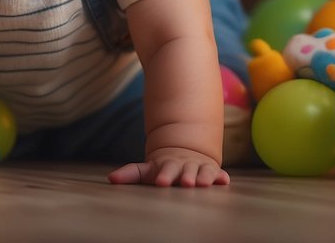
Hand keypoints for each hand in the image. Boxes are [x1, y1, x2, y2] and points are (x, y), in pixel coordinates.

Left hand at [108, 147, 229, 186]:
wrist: (185, 151)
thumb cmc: (164, 166)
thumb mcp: (148, 169)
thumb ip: (131, 173)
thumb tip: (111, 178)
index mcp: (169, 165)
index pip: (166, 170)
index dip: (164, 175)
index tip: (161, 182)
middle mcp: (185, 166)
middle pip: (186, 171)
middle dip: (187, 176)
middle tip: (186, 183)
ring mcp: (199, 168)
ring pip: (203, 172)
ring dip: (204, 177)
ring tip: (204, 184)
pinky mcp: (212, 172)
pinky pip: (218, 174)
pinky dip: (221, 177)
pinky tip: (224, 181)